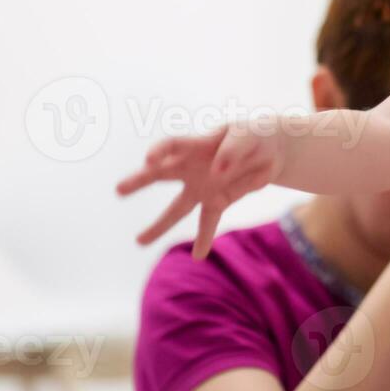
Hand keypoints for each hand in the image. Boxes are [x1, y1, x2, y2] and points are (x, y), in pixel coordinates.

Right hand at [115, 119, 284, 259]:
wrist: (270, 148)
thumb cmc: (253, 135)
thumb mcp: (248, 135)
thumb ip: (233, 150)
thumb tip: (217, 172)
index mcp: (197, 145)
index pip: (172, 145)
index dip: (159, 151)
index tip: (149, 159)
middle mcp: (192, 168)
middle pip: (161, 175)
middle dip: (139, 181)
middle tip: (118, 189)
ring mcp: (203, 187)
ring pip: (177, 208)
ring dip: (159, 225)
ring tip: (139, 241)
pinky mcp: (218, 201)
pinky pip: (208, 222)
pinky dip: (204, 238)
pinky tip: (198, 255)